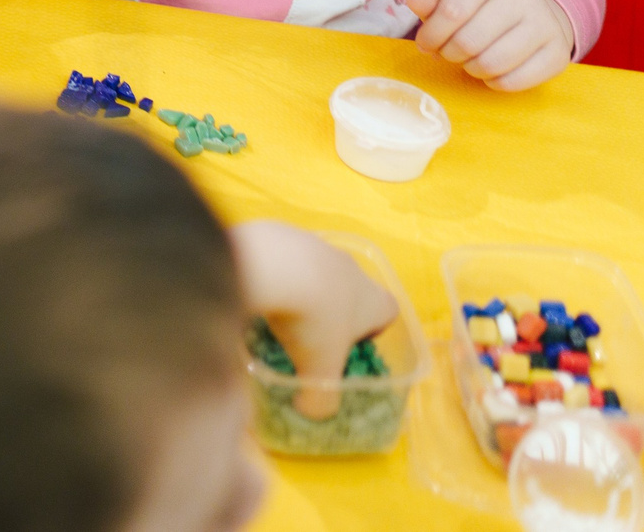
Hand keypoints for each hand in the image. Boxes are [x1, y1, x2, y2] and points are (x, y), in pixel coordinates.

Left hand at [229, 220, 401, 417]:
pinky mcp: (283, 231)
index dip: (372, 331)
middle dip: (330, 313)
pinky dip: (273, 273)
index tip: (346, 347)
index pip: (387, 312)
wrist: (273, 264)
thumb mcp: (319, 373)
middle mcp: (351, 268)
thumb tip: (311, 411)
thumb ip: (321, 400)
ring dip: (300, 291)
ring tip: (276, 314)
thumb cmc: (311, 321)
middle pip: (349, 291)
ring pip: (315, 272)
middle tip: (306, 336)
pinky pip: (282, 256)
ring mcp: (318, 245)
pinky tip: (256, 290)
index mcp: (373, 299)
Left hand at [406, 0, 574, 89]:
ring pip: (492, 63)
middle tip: (448, 52)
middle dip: (449, 53)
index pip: (452, 10)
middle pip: (469, 41)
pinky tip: (492, 70)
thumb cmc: (479, 5)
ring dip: (471, 69)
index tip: (426, 42)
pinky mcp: (558, 53)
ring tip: (469, 59)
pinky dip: (494, 82)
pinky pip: (514, 81)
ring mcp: (545, 23)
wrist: (531, 13)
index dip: (431, 34)